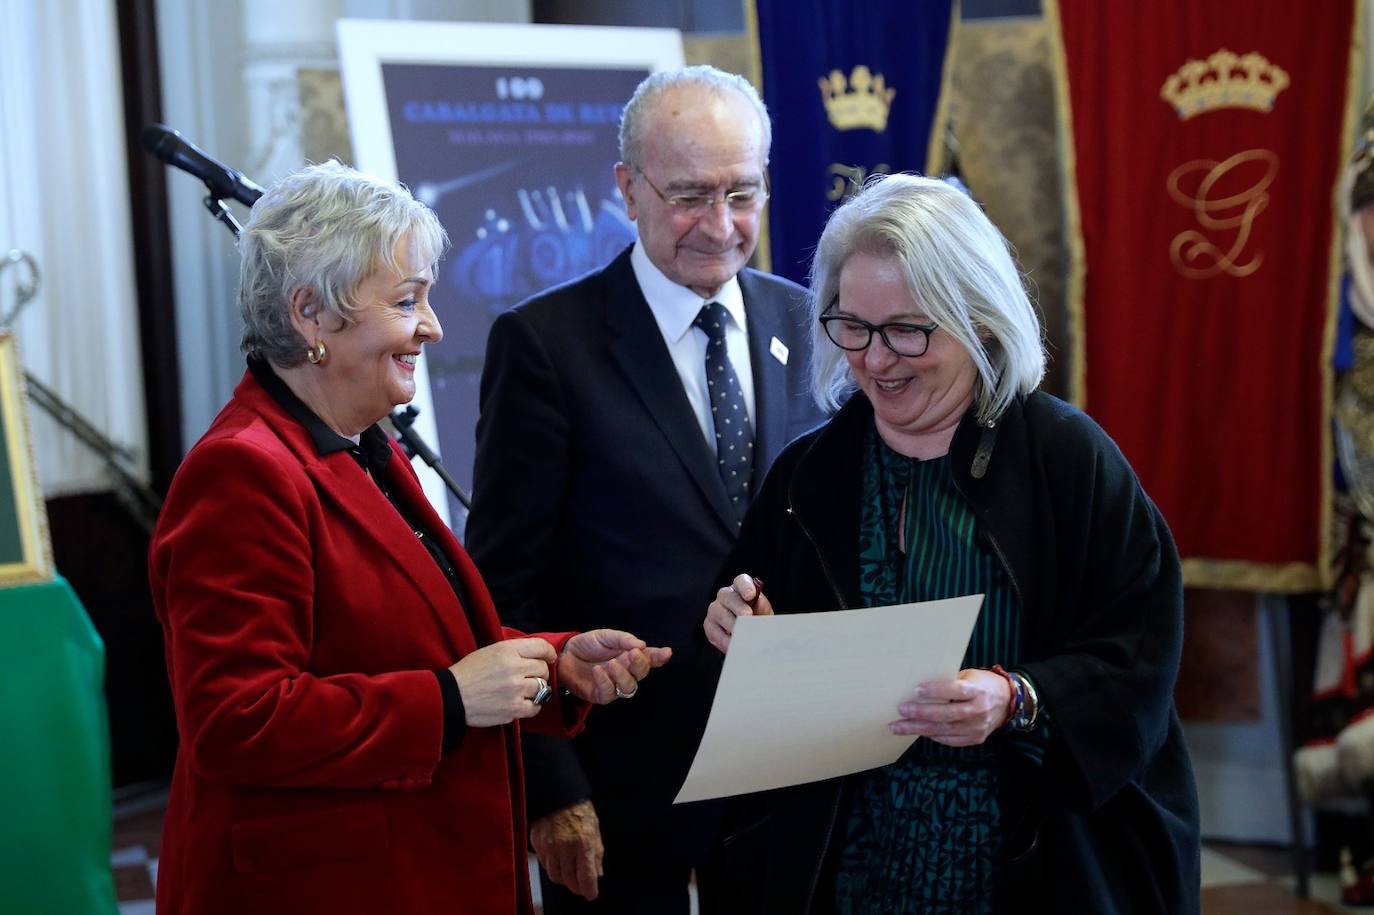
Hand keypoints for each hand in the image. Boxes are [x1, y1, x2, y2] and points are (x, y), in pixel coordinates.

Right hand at [447, 638, 556, 726]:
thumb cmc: (469, 673)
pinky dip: (532, 706)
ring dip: (536, 690)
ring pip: (542, 688)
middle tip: (528, 676)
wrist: (452, 697)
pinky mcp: (514, 709)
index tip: (549, 658)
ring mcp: (515, 690)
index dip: (548, 653)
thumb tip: (537, 653)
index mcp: (507, 650)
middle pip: (543, 669)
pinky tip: (522, 702)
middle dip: (539, 672)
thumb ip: (513, 650)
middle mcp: (514, 668)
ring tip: (523, 690)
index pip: (541, 647)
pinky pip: (536, 707)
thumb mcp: (490, 651)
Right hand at [531, 800, 602, 900]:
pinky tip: (559, 860)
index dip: (589, 890)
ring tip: (569, 872)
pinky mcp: (537, 844)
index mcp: (583, 843)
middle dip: (577, 886)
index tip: (591, 894)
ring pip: (555, 876)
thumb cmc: (579, 809)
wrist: (558, 793)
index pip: (586, 877)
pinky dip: (553, 866)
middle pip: (569, 881)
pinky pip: (545, 864)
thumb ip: (597, 854)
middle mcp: (565, 847)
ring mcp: (549, 846)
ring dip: (564, 878)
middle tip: (581, 886)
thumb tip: (597, 874)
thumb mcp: (595, 830)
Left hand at [558, 629, 671, 703]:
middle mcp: (625, 672)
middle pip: (641, 674)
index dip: (659, 657)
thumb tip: (642, 645)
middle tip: (632, 654)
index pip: (649, 658)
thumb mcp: (605, 636)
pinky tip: (598, 671)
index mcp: (629, 656)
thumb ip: (623, 639)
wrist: (564, 654)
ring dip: (623, 675)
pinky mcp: (600, 695)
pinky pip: (609, 693)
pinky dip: (605, 682)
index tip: (666, 652)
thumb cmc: (587, 645)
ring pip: (629, 687)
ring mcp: (614, 685)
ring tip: (611, 664)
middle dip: (640, 664)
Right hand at [704, 572, 772, 653]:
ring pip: (719, 613)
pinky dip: (724, 639)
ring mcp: (715, 609)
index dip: (745, 586)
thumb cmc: (757, 619)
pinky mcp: (709, 625)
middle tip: (747, 617)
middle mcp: (725, 595)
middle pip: (727, 596)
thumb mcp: (764, 613)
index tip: (751, 594)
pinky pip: (713, 630)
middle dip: (738, 607)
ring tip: (742, 635)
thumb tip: (759, 604)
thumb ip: (762, 608)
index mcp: (741, 588)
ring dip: (731, 625)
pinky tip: (733, 645)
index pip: (741, 581)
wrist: (750, 635)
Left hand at [889, 668, 1011, 746]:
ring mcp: (978, 727)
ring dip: (919, 728)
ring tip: (898, 727)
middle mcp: (979, 710)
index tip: (915, 691)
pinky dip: (933, 735)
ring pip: (944, 730)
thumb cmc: (982, 684)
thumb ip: (949, 681)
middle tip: (900, 711)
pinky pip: (950, 740)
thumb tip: (920, 686)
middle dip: (920, 714)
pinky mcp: (976, 738)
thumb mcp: (969, 676)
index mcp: (978, 691)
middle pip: (946, 714)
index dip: (935, 691)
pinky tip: (919, 731)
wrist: (1008, 702)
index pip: (955, 691)